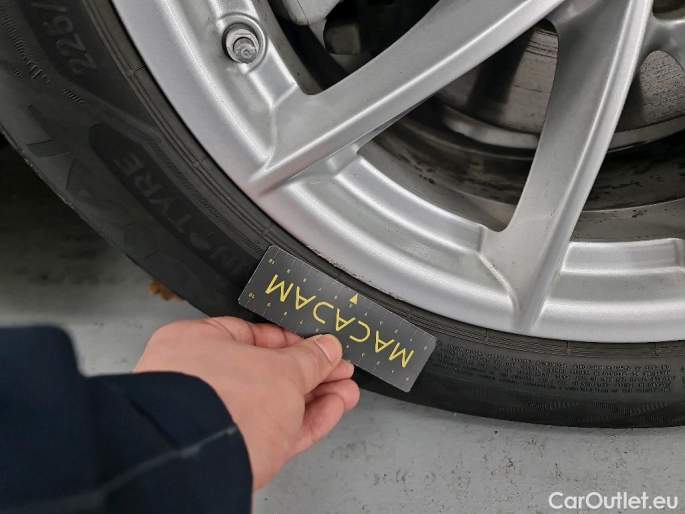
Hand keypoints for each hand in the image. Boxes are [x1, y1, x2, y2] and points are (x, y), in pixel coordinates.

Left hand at [135, 317, 359, 489]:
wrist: (205, 462)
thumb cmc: (221, 403)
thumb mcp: (282, 369)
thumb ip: (309, 358)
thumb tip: (326, 349)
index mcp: (198, 343)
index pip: (253, 335)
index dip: (293, 340)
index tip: (320, 346)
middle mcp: (202, 379)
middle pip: (268, 371)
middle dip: (311, 372)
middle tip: (337, 369)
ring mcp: (218, 417)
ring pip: (276, 403)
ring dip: (316, 397)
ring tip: (344, 392)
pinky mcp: (236, 449)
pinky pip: (277, 429)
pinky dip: (307, 420)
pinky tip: (330, 410)